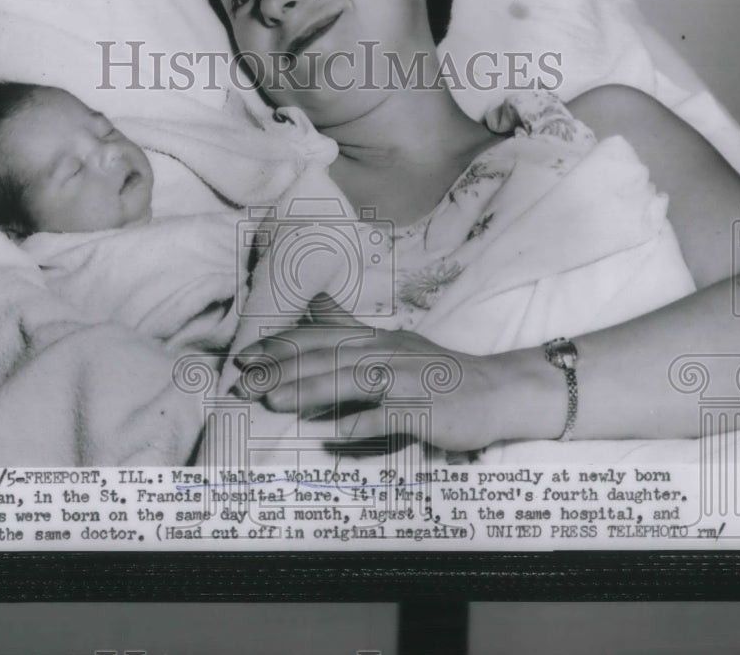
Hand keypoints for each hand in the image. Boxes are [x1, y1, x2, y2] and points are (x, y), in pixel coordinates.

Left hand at [233, 295, 500, 450]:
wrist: (496, 391)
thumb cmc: (439, 371)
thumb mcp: (395, 343)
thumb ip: (353, 327)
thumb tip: (317, 303)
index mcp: (377, 339)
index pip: (322, 337)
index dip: (282, 346)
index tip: (246, 356)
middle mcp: (388, 354)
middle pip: (328, 358)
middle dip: (281, 370)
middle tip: (243, 382)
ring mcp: (405, 381)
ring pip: (349, 382)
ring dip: (308, 391)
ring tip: (272, 401)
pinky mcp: (421, 411)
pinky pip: (384, 418)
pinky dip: (355, 425)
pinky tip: (327, 435)